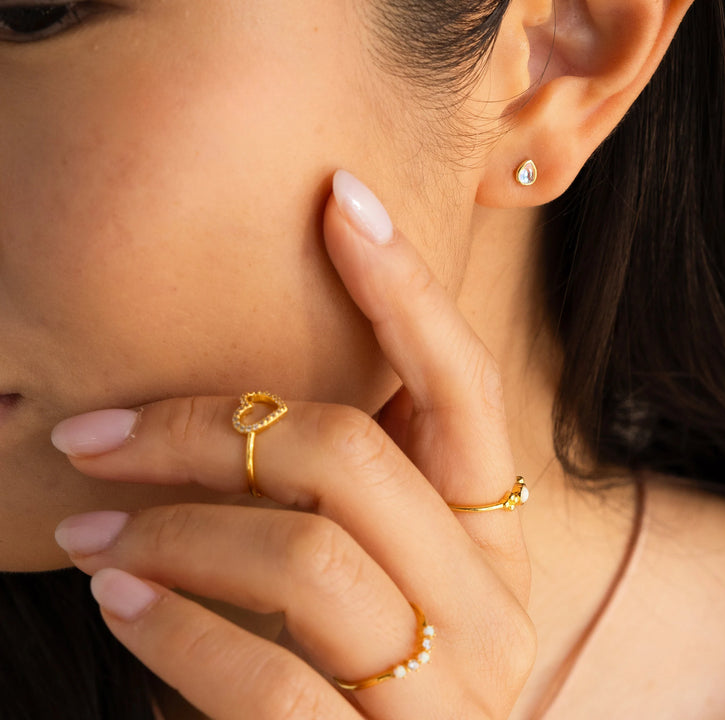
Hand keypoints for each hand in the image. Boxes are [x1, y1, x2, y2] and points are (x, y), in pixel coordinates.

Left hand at [50, 170, 535, 718]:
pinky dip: (178, 625)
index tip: (339, 197)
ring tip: (85, 523)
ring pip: (309, 556)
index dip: (407, 286)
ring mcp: (450, 695)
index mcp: (495, 533)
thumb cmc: (371, 671)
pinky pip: (272, 679)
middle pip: (356, 455)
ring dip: (173, 525)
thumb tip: (249, 384)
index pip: (464, 383)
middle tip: (97, 431)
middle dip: (212, 426)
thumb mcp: (387, 567)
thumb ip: (358, 486)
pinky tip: (117, 594)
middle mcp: (492, 603)